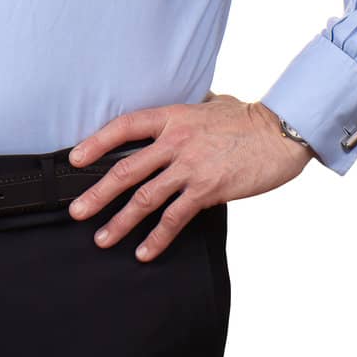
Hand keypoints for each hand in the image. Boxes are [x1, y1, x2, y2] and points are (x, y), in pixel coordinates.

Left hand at [67, 92, 312, 261]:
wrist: (281, 132)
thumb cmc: (248, 118)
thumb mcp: (210, 105)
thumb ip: (187, 115)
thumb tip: (174, 119)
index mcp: (173, 118)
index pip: (124, 126)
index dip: (96, 142)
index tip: (75, 158)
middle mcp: (176, 141)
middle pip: (126, 169)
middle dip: (98, 193)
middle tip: (77, 211)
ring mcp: (191, 167)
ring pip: (145, 198)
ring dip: (121, 221)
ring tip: (103, 239)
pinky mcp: (208, 190)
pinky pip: (175, 218)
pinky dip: (158, 238)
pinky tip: (145, 252)